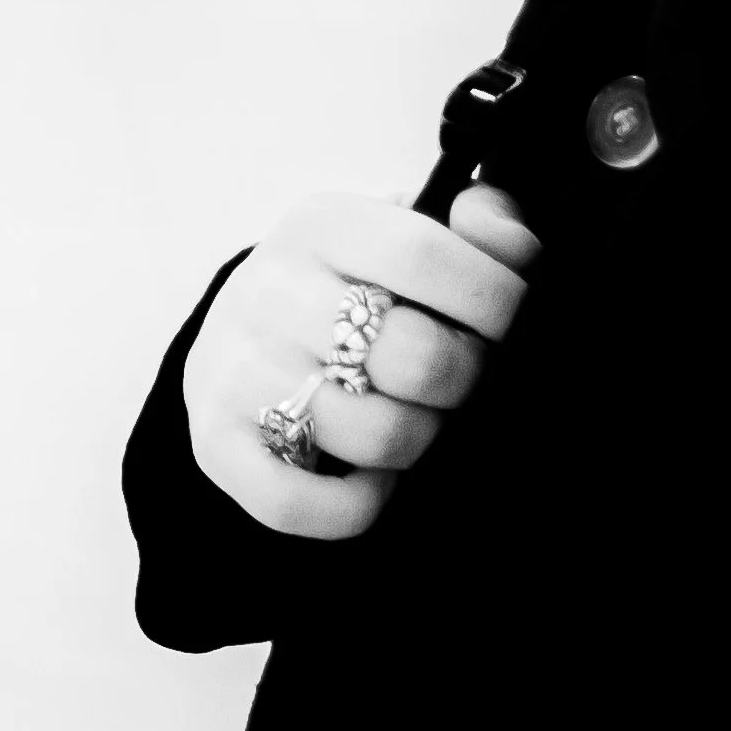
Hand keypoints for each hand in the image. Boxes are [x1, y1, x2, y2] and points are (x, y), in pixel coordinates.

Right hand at [182, 185, 539, 541]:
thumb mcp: (412, 234)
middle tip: (461, 378)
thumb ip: (485, 227)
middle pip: (415, 356)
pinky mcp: (214, 441)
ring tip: (415, 417)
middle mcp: (270, 290)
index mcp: (324, 225)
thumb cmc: (356, 287)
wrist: (246, 334)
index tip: (509, 321)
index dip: (492, 298)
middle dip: (465, 379)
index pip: (424, 255)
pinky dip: (358, 505)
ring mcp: (237, 368)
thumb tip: (516, 248)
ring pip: (377, 436)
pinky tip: (372, 475)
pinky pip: (302, 504)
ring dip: (420, 440)